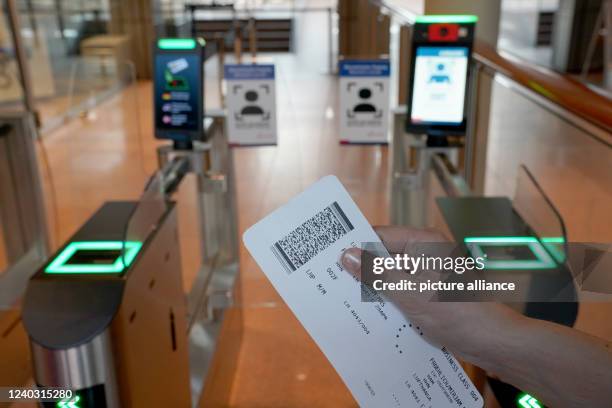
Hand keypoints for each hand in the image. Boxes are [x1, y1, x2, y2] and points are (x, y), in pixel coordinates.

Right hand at [341, 226, 525, 362]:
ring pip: (390, 275)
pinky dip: (386, 298)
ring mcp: (426, 274)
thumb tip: (346, 255)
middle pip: (384, 256)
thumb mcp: (410, 292)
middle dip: (361, 269)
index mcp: (422, 243)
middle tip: (331, 280)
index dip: (355, 246)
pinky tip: (369, 311)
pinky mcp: (428, 293)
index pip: (379, 236)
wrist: (490, 341)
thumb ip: (378, 273)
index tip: (329, 256)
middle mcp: (424, 253)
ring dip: (373, 286)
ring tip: (344, 297)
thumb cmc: (455, 311)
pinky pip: (400, 290)